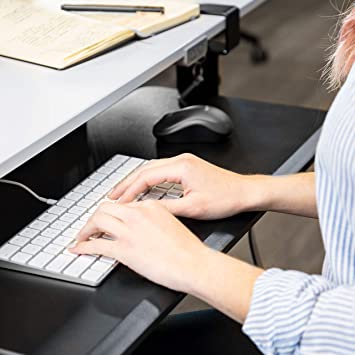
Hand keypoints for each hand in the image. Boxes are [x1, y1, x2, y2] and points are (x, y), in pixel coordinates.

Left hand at [70, 200, 208, 291]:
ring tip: (82, 236)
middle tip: (91, 226)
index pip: (124, 205)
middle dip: (95, 217)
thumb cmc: (188, 249)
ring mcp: (129, 231)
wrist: (194, 264)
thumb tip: (141, 229)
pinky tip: (78, 249)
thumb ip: (154, 221)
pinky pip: (96, 244)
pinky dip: (83, 246)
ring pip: (97, 220)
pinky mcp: (124, 249)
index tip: (108, 219)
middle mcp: (138, 215)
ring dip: (86, 229)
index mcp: (151, 207)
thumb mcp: (172, 224)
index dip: (113, 213)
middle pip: (106, 208)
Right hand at [109, 153, 255, 219]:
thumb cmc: (225, 198)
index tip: (120, 202)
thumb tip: (147, 210)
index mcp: (181, 166)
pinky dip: (148, 180)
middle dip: (127, 183)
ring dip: (136, 181)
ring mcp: (184, 162)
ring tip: (123, 193)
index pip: (146, 176)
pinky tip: (143, 189)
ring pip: (152, 169)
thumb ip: (168, 208)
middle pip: (145, 169)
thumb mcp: (194, 207)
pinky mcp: (187, 167)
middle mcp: (181, 160)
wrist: (244, 192)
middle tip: (113, 195)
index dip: (130, 190)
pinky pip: (161, 171)